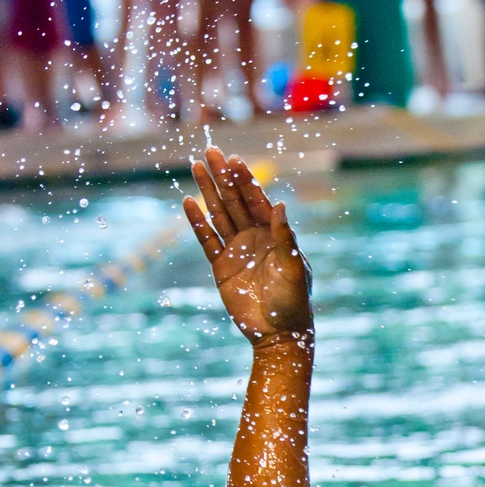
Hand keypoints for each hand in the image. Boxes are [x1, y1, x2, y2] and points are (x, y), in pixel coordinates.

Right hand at [184, 148, 312, 346]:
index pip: (257, 201)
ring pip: (219, 215)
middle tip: (210, 152)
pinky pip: (207, 240)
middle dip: (223, 177)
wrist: (278, 335)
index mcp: (276, 235)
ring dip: (208, 192)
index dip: (246, 180)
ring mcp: (237, 251)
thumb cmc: (294, 303)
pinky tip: (188, 202)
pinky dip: (197, 222)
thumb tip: (280, 205)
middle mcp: (255, 238)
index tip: (234, 159)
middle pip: (235, 201)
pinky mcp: (221, 268)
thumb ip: (286, 238)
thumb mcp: (294, 269)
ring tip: (195, 166)